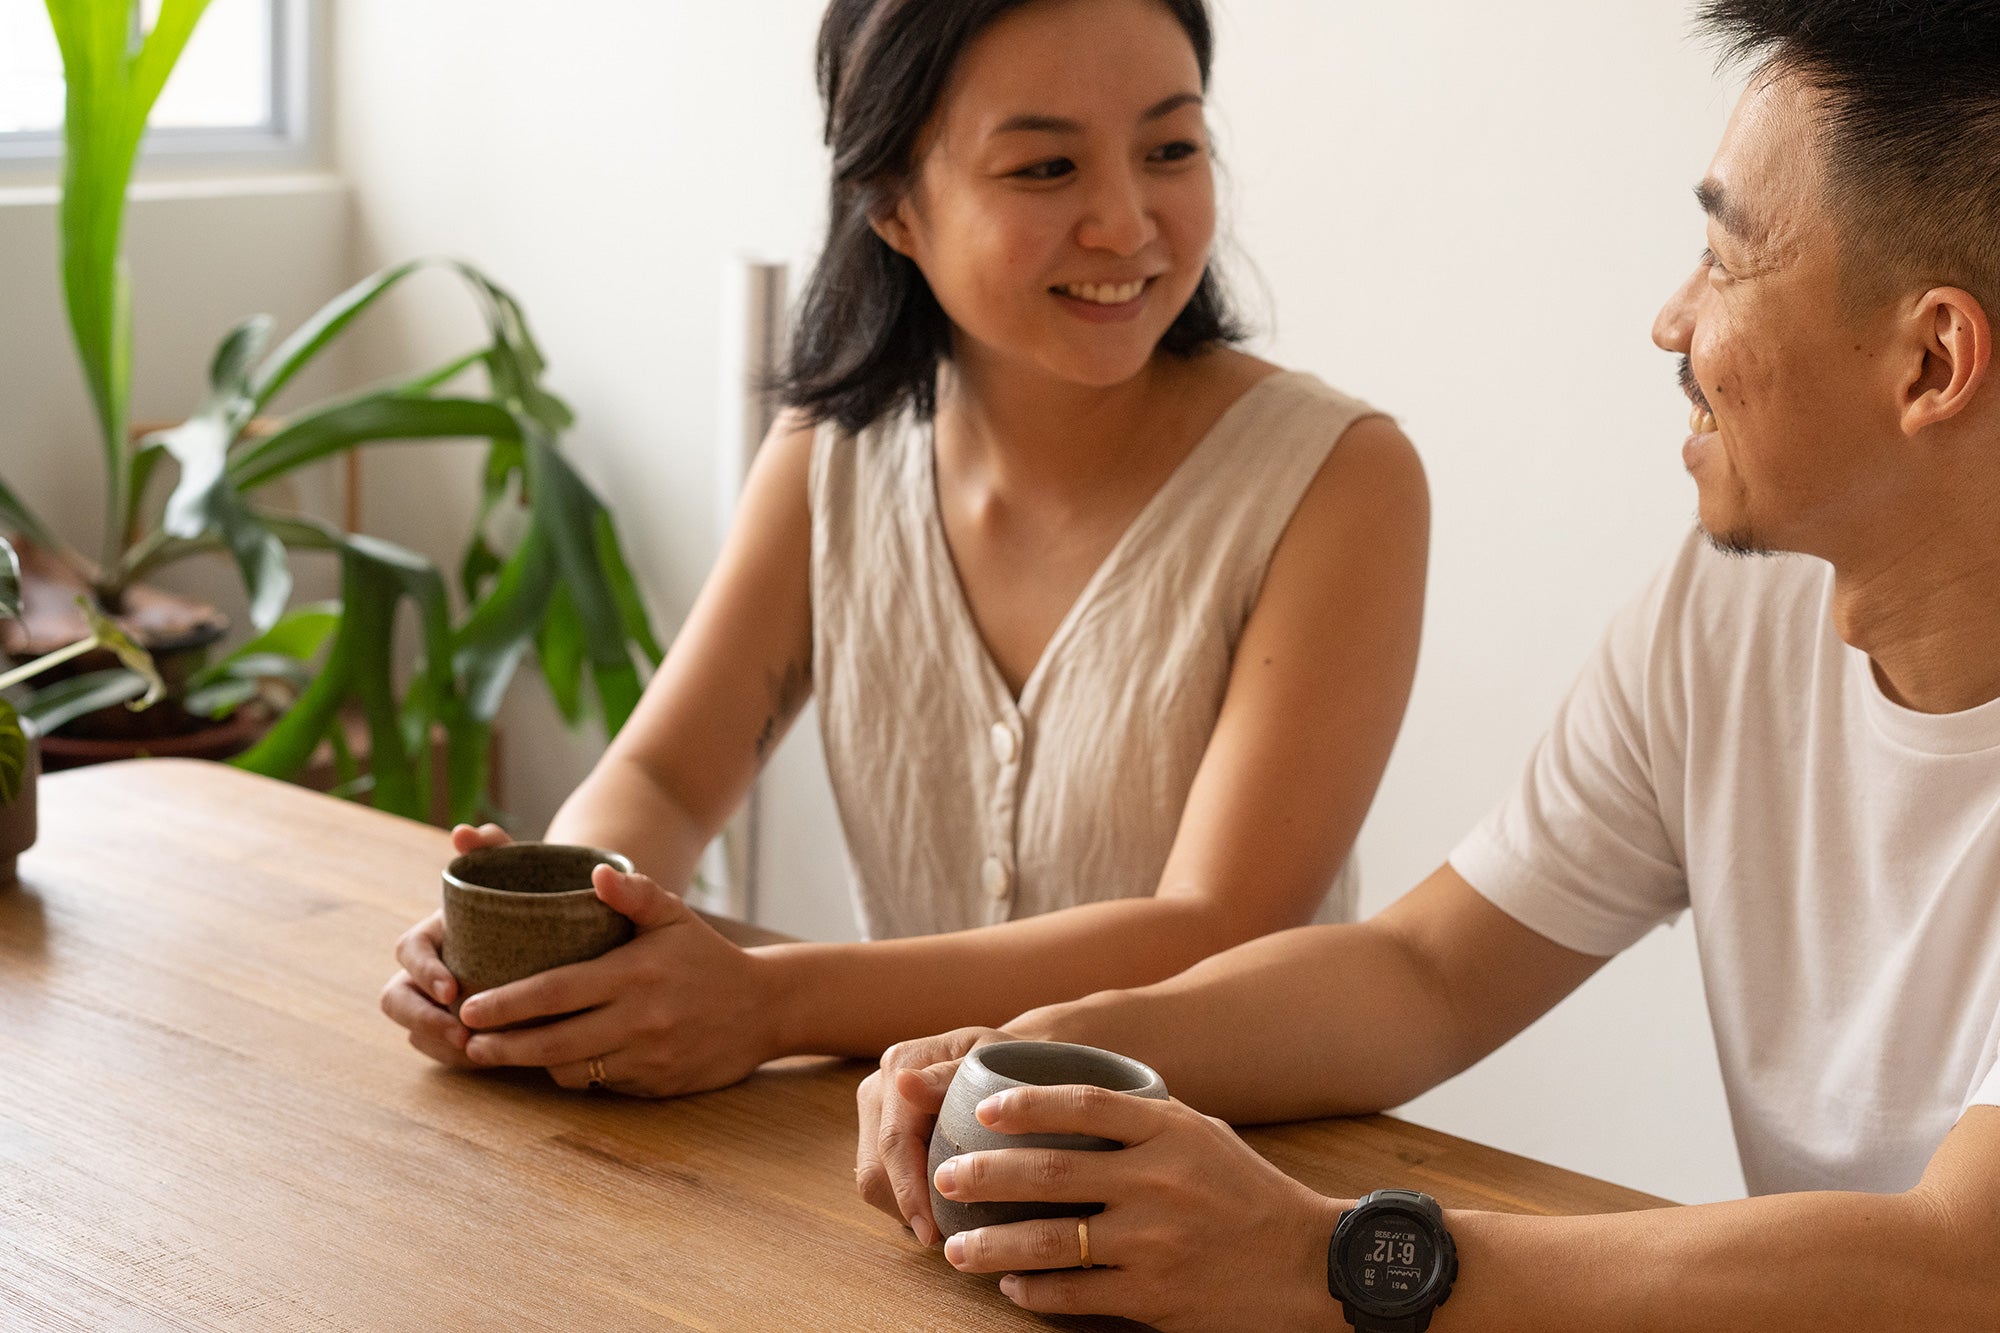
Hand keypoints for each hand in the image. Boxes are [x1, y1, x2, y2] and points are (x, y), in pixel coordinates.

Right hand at [379, 822, 512, 1067]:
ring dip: (439, 1044)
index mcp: (434, 932)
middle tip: (460, 1034)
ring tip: (477, 1052)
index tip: (451, 989)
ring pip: (417, 1031)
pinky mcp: (458, 1029)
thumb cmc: (532, 895)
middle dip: (422, 1020)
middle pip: (397, 1000)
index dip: (423, 971)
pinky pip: (443, 1051)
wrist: (561, 929)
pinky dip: (461, 1058)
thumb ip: (494, 848)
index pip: (408, 952)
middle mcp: (428, 970)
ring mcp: (438, 1003)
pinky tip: (491, 1059)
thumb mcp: (518, 871)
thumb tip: (464, 831)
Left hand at [453, 861, 778, 1096]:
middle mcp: (638, 1020)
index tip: (469, 1007)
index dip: (506, 1003)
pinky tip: (560, 1060)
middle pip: (551, 1042)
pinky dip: (576, 1074)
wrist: (765, 1008)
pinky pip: (601, 1085)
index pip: (554, 992)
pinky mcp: (655, 1085)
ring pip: (572, 1070)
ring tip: (503, 1051)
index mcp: (633, 974)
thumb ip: (633, 893)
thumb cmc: (707, 956)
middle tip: (467, 1042)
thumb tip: (594, 873)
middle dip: (502, 1046)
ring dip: (534, 1063)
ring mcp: (647, 1057)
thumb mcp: (674, 916)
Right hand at [855, 1027, 1016, 1245]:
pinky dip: (907, 1199)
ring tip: (946, 1223)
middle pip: (875, 1168)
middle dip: (906, 1208)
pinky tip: (938, 1207)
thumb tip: (904, 1082)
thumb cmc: (1009, 1061)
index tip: (931, 1232)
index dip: (909, 1192)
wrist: (1009, 1060)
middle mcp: (879, 1088)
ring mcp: (875, 1113)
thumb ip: (948, 1075)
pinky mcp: (879, 1135)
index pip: (894, 1141)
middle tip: (944, 1238)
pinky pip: (882, 1180)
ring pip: (873, 1181)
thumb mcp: (991, 1061)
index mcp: (901, 1063)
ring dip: (905, 1208)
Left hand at [931, 1086, 1344, 1331]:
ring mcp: (1153, 1243)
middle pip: (1051, 1173)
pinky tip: (1012, 1286)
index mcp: (1170, 1132)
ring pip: (1050, 1242)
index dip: (1026, 1104)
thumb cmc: (1248, 1193)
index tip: (982, 1111)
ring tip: (957, 1247)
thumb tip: (1066, 1106)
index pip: (1084, 1104)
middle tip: (947, 1176)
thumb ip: (1143, 1120)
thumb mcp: (1203, 1136)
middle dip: (986, 1176)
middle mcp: (1158, 1182)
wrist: (1308, 1267)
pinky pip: (1076, 1294)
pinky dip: (1035, 1291)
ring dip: (993, 1245)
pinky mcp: (1154, 1298)